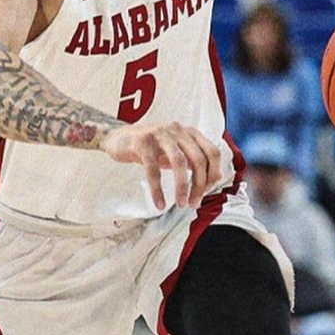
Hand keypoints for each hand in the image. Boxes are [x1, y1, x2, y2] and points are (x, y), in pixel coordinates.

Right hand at [100, 122, 221, 210]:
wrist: (118, 139)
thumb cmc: (150, 148)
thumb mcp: (175, 152)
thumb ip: (194, 160)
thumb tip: (216, 176)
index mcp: (188, 132)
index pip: (212, 152)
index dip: (213, 174)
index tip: (206, 191)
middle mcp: (177, 130)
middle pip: (198, 159)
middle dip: (199, 185)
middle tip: (193, 203)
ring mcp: (159, 134)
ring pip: (179, 163)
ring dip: (182, 187)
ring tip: (181, 204)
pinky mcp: (142, 143)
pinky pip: (153, 170)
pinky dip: (158, 190)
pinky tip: (160, 203)